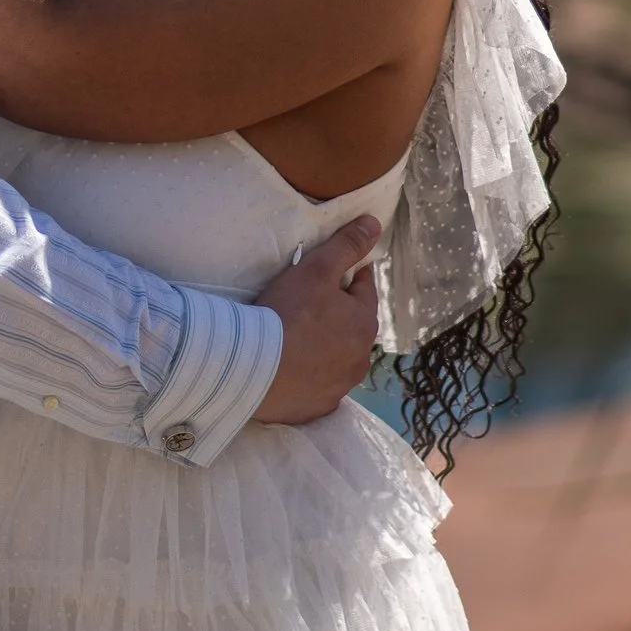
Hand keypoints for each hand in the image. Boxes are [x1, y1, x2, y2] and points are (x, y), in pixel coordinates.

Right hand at [250, 215, 383, 425]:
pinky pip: (318, 386)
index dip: (348, 276)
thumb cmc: (287, 314)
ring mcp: (340, 386)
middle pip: (352, 326)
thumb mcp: (316, 269)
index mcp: (364, 322)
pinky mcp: (318, 407)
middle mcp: (360, 358)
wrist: (254, 371)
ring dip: (326, 348)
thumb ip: (347, 245)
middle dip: (338, 314)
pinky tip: (291, 369)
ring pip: (338, 358)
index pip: (363, 289)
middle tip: (309, 305)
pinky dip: (310, 376)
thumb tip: (375, 223)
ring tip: (298, 339)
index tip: (333, 273)